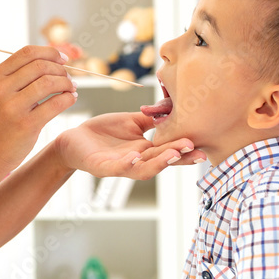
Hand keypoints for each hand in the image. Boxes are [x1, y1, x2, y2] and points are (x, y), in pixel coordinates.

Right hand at [0, 45, 75, 175]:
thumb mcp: (0, 94)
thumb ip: (19, 77)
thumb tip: (52, 60)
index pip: (27, 52)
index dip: (50, 51)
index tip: (64, 58)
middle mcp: (1, 88)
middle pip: (40, 65)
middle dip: (60, 69)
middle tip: (68, 78)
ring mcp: (12, 107)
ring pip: (49, 82)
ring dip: (66, 83)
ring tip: (71, 88)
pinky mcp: (26, 124)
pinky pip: (55, 104)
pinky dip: (68, 98)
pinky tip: (70, 99)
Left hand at [56, 112, 205, 178]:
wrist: (74, 139)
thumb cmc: (103, 132)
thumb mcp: (131, 122)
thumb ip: (151, 119)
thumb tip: (172, 109)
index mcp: (146, 149)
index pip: (169, 150)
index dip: (185, 150)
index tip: (203, 148)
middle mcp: (137, 160)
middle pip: (162, 162)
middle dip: (179, 158)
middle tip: (197, 152)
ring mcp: (121, 166)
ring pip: (144, 169)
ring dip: (159, 163)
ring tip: (173, 155)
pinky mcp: (104, 167)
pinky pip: (118, 168)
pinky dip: (128, 164)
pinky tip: (136, 157)